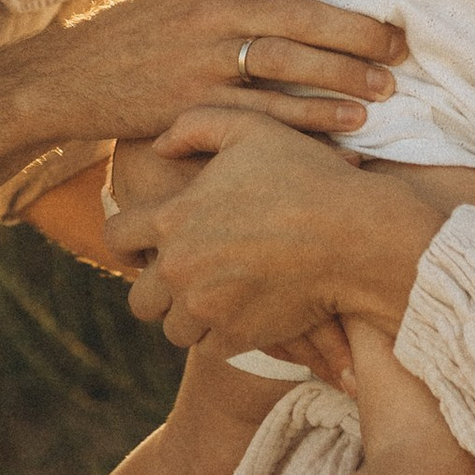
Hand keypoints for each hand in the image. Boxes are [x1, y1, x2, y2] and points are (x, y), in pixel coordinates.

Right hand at [27, 0, 406, 149]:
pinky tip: (351, 126)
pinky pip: (264, 110)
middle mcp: (217, 10)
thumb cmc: (154, 22)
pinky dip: (312, 118)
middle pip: (301, 12)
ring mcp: (205, 56)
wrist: (79, 73)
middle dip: (359, 27)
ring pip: (286, 61)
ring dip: (343, 75)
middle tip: (404, 42)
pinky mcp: (196, 101)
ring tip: (389, 89)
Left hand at [105, 111, 449, 359]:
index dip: (131, 238)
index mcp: (172, 218)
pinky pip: (211, 348)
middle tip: (187, 274)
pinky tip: (245, 310)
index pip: (116, 237)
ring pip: (174, 329)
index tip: (152, 239)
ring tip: (216, 295)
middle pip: (139, 299)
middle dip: (158, 288)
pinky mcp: (237, 337)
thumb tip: (158, 146)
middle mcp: (180, 270)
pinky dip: (223, 334)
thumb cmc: (306, 176)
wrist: (357, 237)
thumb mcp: (249, 129)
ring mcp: (207, 309)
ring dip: (189, 316)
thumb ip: (193, 126)